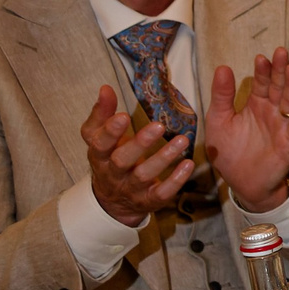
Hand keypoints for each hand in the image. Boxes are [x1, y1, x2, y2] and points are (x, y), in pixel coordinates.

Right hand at [82, 87, 192, 228]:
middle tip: (159, 125)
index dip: (110, 132)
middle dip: (140, 143)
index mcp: (99, 155)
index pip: (100, 144)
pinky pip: (162, 193)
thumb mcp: (99, 138)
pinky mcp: (148, 200)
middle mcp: (113, 173)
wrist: (113, 200)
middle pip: (122, 160)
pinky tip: (189, 164)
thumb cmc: (109, 159)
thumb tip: (106, 88)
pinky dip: (176, 180)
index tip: (123, 116)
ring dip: (164, 157)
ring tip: (183, 140)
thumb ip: (102, 114)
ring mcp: (131, 188)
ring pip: (144, 175)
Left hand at [204, 49, 288, 212]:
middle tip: (281, 52)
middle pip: (278, 87)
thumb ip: (222, 96)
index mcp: (255, 105)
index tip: (262, 57)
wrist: (242, 183)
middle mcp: (272, 112)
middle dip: (280, 70)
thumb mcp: (219, 121)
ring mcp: (283, 125)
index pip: (261, 83)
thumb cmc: (229, 153)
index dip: (262, 70)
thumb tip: (222, 67)